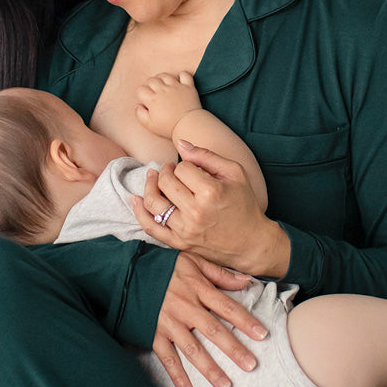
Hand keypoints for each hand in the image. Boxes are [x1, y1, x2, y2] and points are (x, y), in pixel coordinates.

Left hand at [133, 141, 291, 277]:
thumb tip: (180, 143)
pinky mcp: (179, 242)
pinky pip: (151, 227)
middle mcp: (196, 211)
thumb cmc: (245, 205)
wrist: (251, 243)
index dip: (185, 165)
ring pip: (154, 202)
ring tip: (153, 178)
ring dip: (150, 186)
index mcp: (211, 192)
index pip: (183, 168)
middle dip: (165, 172)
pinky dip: (139, 212)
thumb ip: (207, 156)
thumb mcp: (235, 173)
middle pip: (166, 182)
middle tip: (170, 170)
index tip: (192, 169)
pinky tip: (135, 199)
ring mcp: (185, 229)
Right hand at [135, 71, 201, 139]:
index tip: (145, 99)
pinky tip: (178, 81)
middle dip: (149, 84)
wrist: (188, 126)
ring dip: (161, 78)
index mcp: (153, 99)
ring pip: (165, 75)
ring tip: (163, 85)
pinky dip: (181, 75)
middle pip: (151, 80)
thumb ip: (140, 115)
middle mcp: (163, 90)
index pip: (141, 89)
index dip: (141, 93)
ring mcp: (176, 87)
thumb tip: (138, 105)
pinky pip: (184, 74)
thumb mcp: (150, 125)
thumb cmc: (168, 127)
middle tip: (153, 91)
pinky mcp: (188, 87)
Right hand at [152, 251, 267, 386]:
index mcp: (197, 288)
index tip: (262, 335)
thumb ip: (219, 273)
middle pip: (213, 331)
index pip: (226, 306)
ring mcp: (168, 323)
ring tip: (226, 385)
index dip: (245, 321)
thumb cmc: (163, 266)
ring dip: (210, 369)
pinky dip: (177, 377)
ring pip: (192, 349)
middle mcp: (184, 307)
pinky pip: (167, 359)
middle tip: (251, 365)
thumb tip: (246, 280)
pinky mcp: (153, 335)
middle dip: (233, 349)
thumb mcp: (192, 260)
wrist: (125, 272)